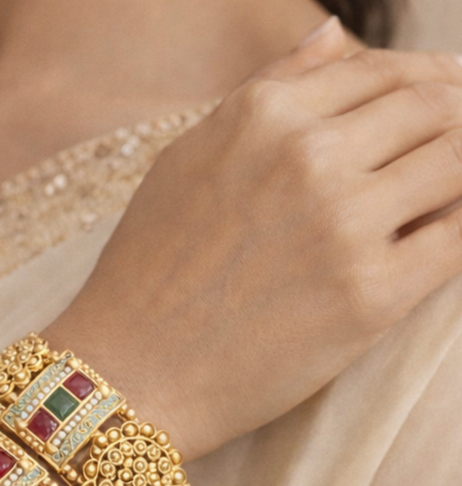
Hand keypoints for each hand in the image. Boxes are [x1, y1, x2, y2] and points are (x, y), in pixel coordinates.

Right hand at [46, 19, 461, 459]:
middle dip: (453, 120)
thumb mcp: (187, 159)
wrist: (130, 376)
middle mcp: (310, 156)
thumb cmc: (146, 275)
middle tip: (451, 150)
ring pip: (457, 164)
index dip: (422, 83)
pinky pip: (458, 240)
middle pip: (432, 107)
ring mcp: (345, 225)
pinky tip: (443, 237)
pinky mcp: (371, 296)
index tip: (436, 103)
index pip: (379, 71)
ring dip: (461, 174)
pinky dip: (461, 229)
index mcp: (263, 115)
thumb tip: (337, 36)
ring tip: (446, 198)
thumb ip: (269, 90)